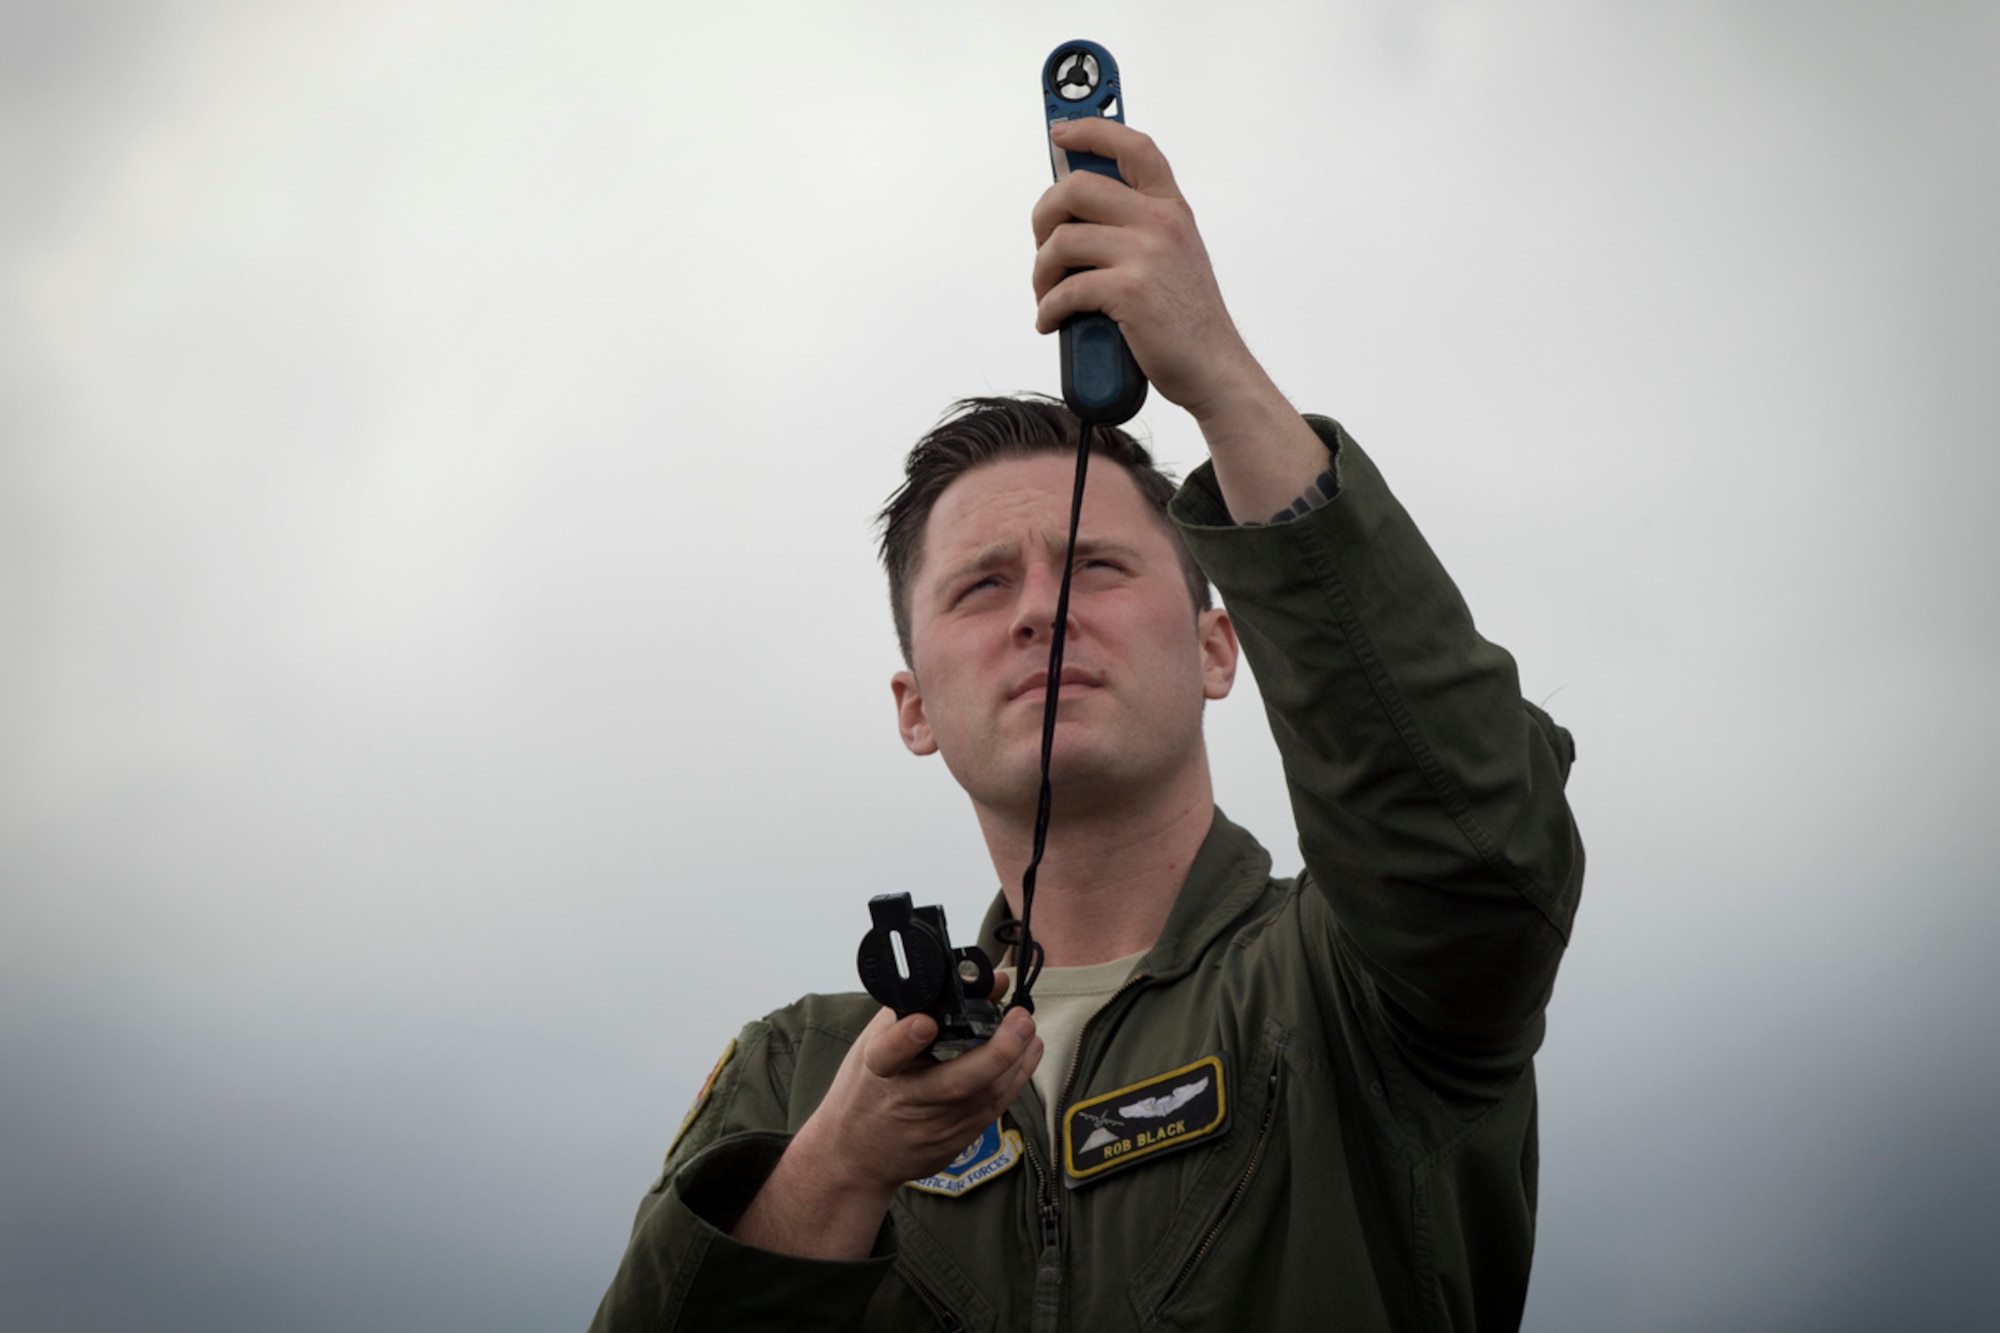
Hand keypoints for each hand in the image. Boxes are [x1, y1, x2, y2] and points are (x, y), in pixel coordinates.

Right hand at [731, 979, 1040, 1259]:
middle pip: (954, 1083)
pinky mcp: (952, 1144)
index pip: (887, 1054)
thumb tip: (974, 981)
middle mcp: (906, 1102)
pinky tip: (1027, 1056)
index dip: (906, 1038)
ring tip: (1030, 1032)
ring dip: (1017, 1063)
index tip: (925, 1022)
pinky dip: (1013, 1082)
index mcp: (876, 1071)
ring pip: (985, 1098)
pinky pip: (991, 1112)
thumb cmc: (865, 1089)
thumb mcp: (872, 1042)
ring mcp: (932, 1128)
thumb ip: (916, 1007)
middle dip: (996, 1051)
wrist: (854, 1156)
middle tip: (1021, 1021)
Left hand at [1031, 117, 1256, 422]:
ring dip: (1041, 272)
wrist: (1214, 368)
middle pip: (1077, 188)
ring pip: (1061, 240)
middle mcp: (1161, 222)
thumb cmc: (1186, 320)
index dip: (1092, 129)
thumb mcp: (1173, 257)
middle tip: (1042, 246)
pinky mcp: (1129, 292)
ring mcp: (1146, 254)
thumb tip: (1076, 214)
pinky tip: (1050, 322)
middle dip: (1043, 216)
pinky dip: (1047, 309)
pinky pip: (1065, 289)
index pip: (1133, 147)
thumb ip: (1138, 229)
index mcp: (1171, 209)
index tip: (1061, 132)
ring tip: (1046, 294)